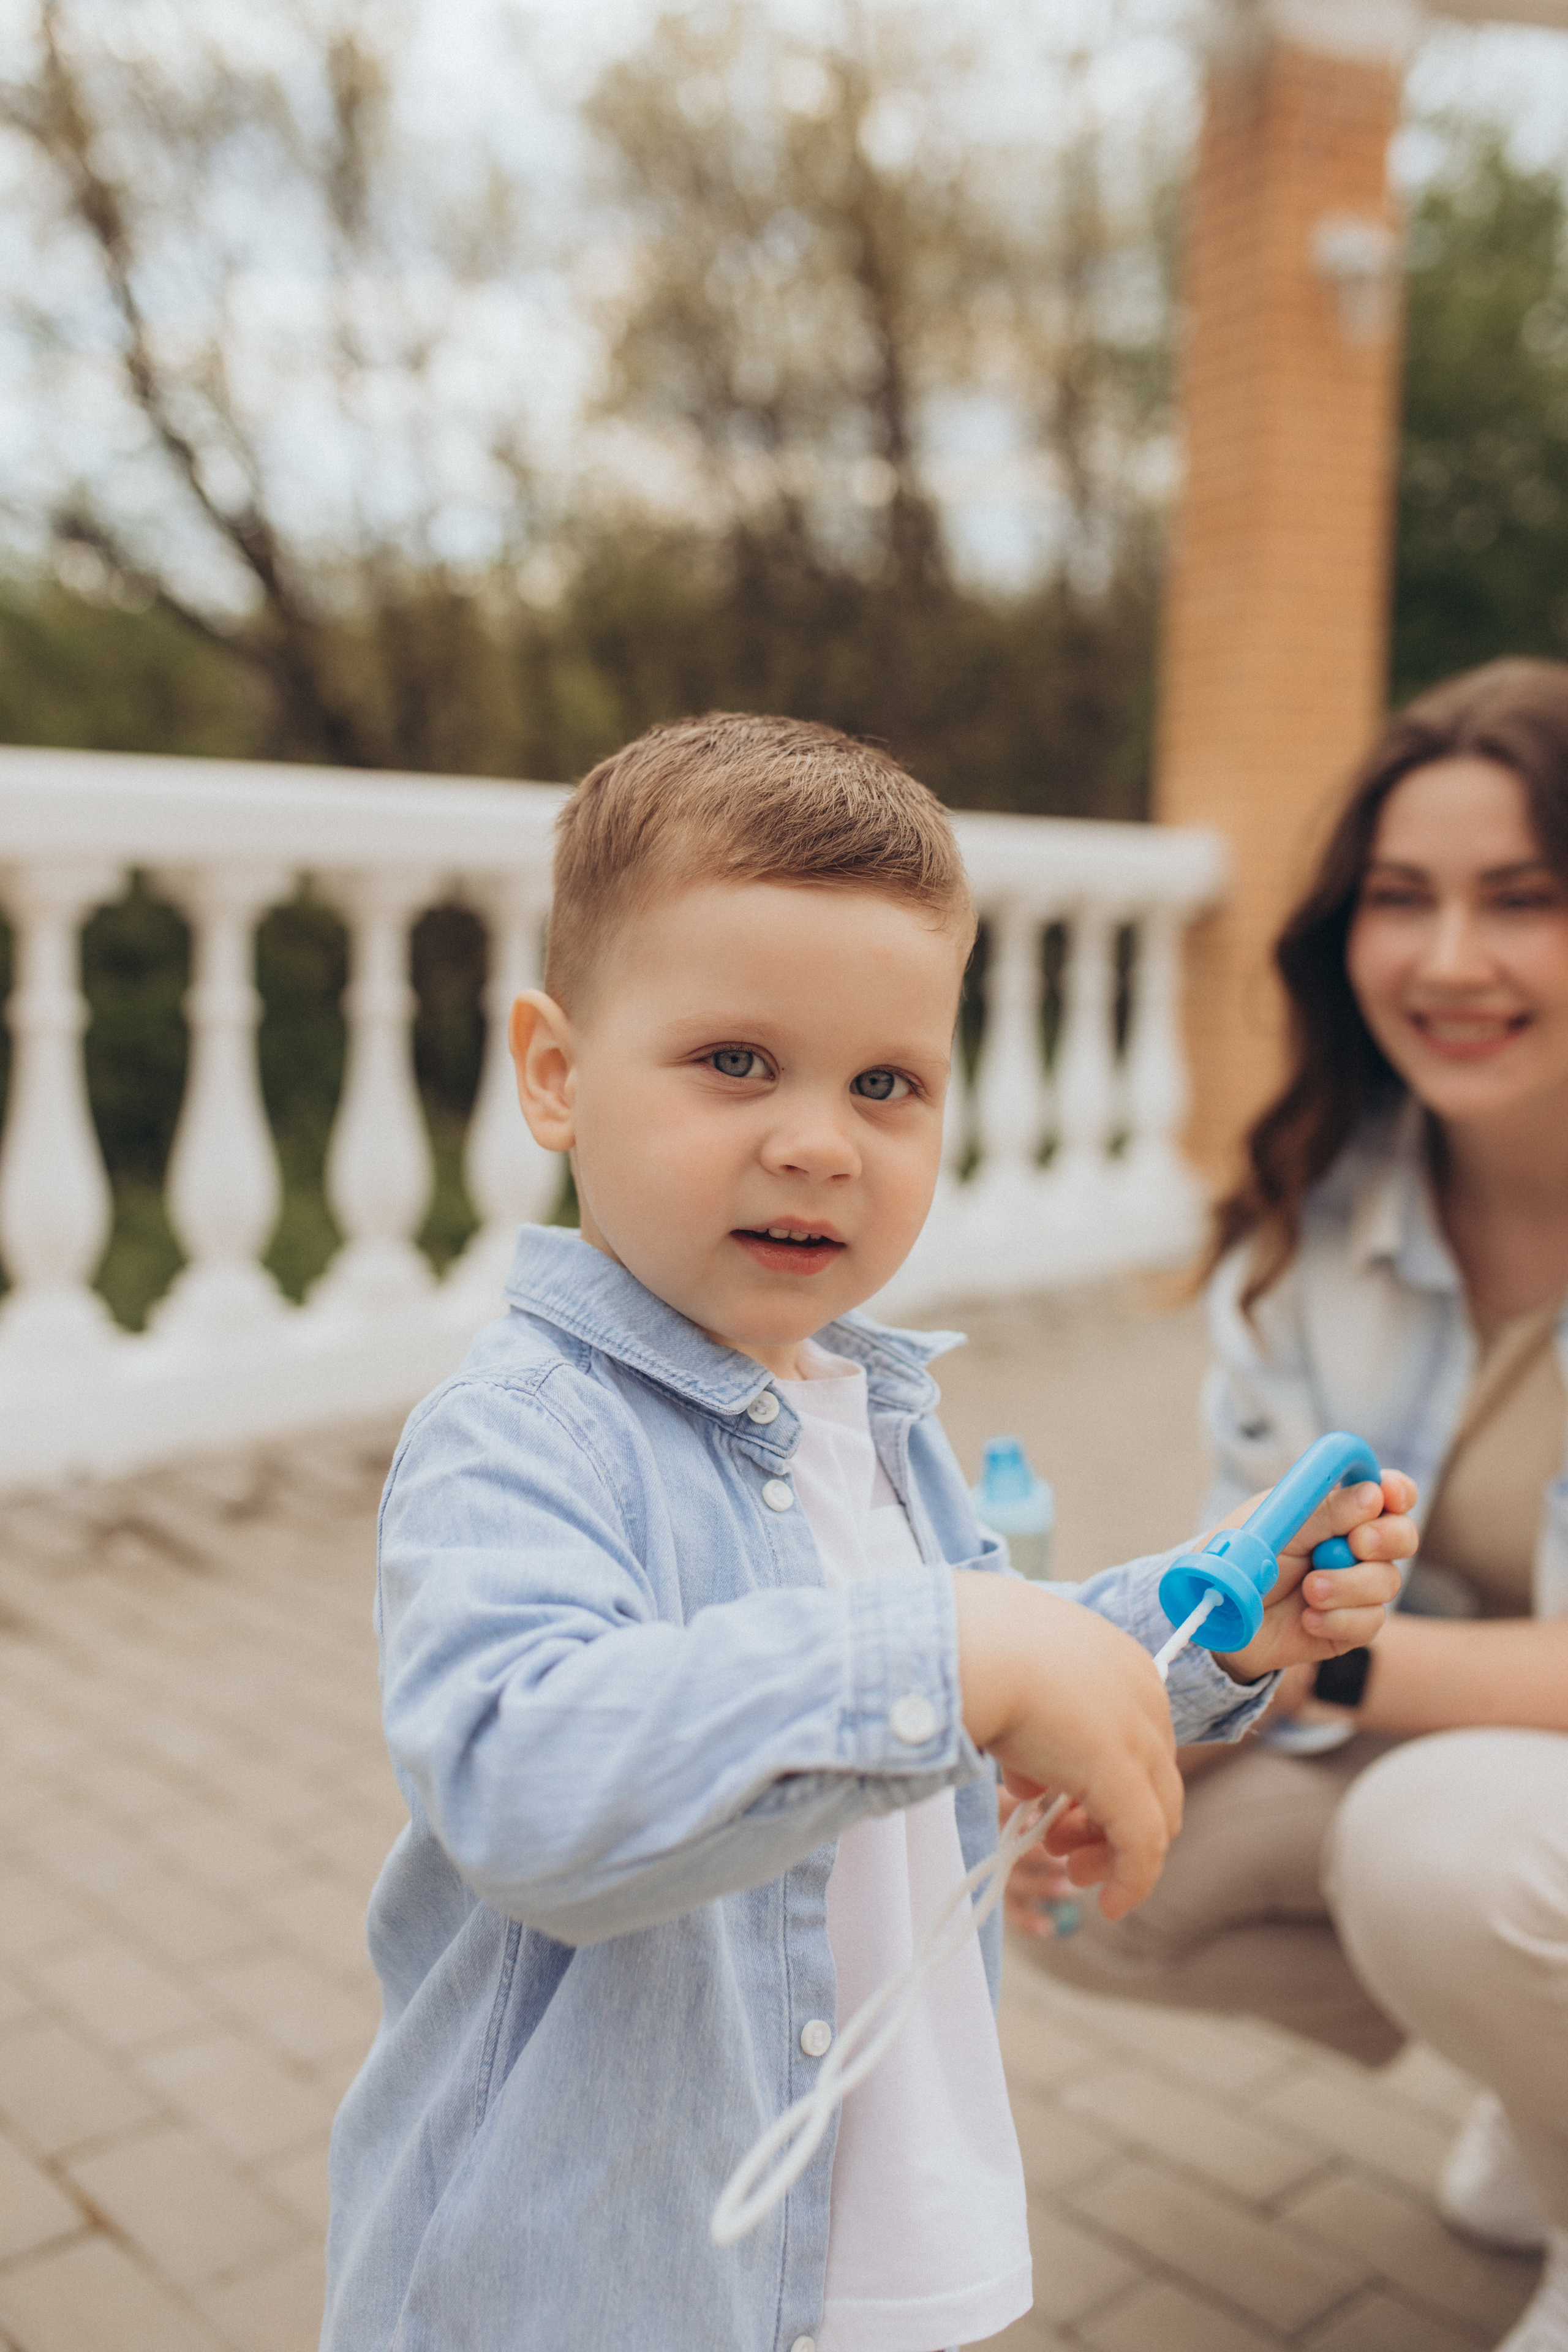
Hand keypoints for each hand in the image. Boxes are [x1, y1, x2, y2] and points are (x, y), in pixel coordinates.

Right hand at [954, 1572, 1181, 1922]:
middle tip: (1061, 1843)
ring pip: (1155, 1816)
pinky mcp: (1124, 1778)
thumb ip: (1036, 1733)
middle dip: (1106, 1821)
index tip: (1060, 1808)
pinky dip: (1134, 1880)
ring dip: (1113, 1850)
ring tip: (1067, 1863)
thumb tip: (1033, 1781)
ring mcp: (1138, 1737)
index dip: (1102, 1783)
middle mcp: (1145, 1697)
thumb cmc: (974, 1649)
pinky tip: (1113, 1905)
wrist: (968, 1646)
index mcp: (1122, 1664)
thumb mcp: (1016, 1687)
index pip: (1136, 1740)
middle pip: (1152, 1781)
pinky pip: (1144, 1846)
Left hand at [1212, 1470, 1416, 1684]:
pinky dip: (1339, 1618)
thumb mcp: (1277, 1525)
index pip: (1385, 1492)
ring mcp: (1357, 1586)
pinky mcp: (1352, 1626)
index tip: (1389, 1495)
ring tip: (1309, 1590)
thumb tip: (1374, 1494)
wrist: (1221, 1614)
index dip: (1396, 1491)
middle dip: (1385, 1538)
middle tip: (1357, 1544)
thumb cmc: (1243, 1556)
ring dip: (1348, 1585)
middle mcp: (1354, 1545)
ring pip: (1387, 1581)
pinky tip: (1308, 1619)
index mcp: (1336, 1509)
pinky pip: (1370, 1621)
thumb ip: (1324, 1511)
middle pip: (1402, 1535)